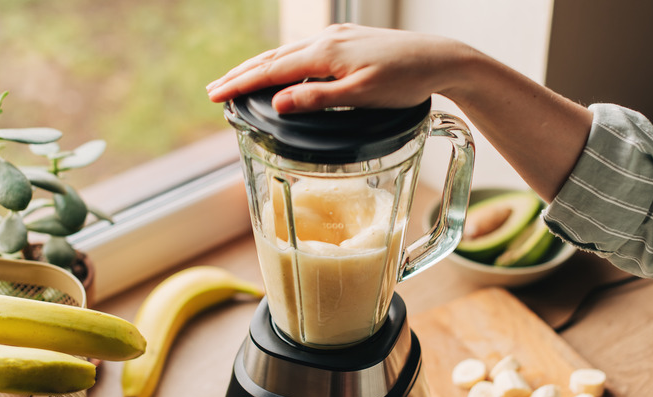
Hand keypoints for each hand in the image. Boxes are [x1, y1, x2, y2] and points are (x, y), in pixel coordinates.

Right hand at [206, 24, 465, 112]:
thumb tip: (278, 101)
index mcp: (325, 54)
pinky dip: (282, 63)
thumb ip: (319, 99)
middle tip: (212, 90)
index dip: (240, 84)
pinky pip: (303, 52)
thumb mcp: (362, 96)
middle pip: (272, 58)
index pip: (271, 70)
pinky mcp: (347, 41)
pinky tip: (280, 72)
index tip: (215, 95)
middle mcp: (326, 41)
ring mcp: (336, 38)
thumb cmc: (406, 80)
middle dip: (240, 74)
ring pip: (286, 53)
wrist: (439, 58)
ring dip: (259, 67)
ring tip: (236, 80)